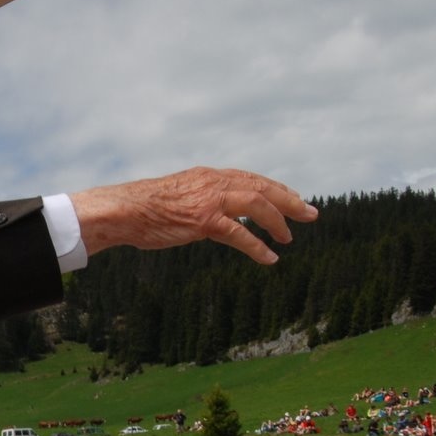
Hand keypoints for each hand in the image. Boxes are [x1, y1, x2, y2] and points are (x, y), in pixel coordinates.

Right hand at [69, 167, 316, 263]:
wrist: (123, 210)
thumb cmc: (142, 208)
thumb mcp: (176, 197)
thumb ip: (197, 200)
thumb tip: (206, 215)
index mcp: (208, 176)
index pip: (250, 178)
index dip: (274, 189)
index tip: (292, 199)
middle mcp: (213, 182)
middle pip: (262, 187)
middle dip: (290, 200)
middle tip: (311, 213)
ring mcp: (210, 200)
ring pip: (258, 204)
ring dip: (279, 221)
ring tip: (290, 237)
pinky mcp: (204, 220)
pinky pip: (240, 234)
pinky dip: (258, 246)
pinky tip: (270, 258)